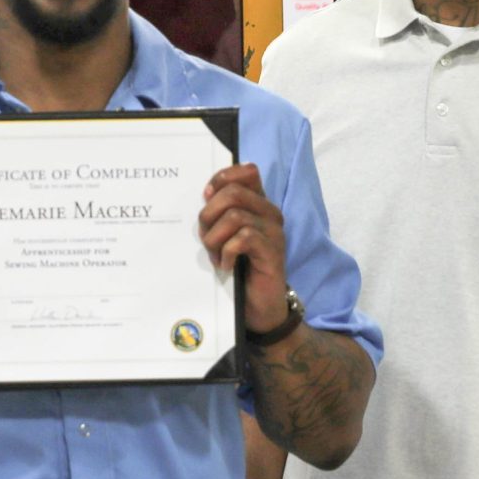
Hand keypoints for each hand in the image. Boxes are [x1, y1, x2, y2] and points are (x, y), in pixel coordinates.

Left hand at [199, 164, 289, 332]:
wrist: (259, 307)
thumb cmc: (240, 270)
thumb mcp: (224, 236)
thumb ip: (219, 214)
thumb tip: (205, 194)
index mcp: (259, 205)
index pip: (247, 171)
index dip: (222, 180)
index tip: (206, 199)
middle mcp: (270, 213)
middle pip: (233, 193)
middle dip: (209, 215)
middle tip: (206, 239)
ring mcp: (274, 233)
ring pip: (234, 216)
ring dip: (215, 239)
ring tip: (216, 257)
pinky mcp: (273, 253)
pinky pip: (243, 238)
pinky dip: (227, 253)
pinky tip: (227, 266)